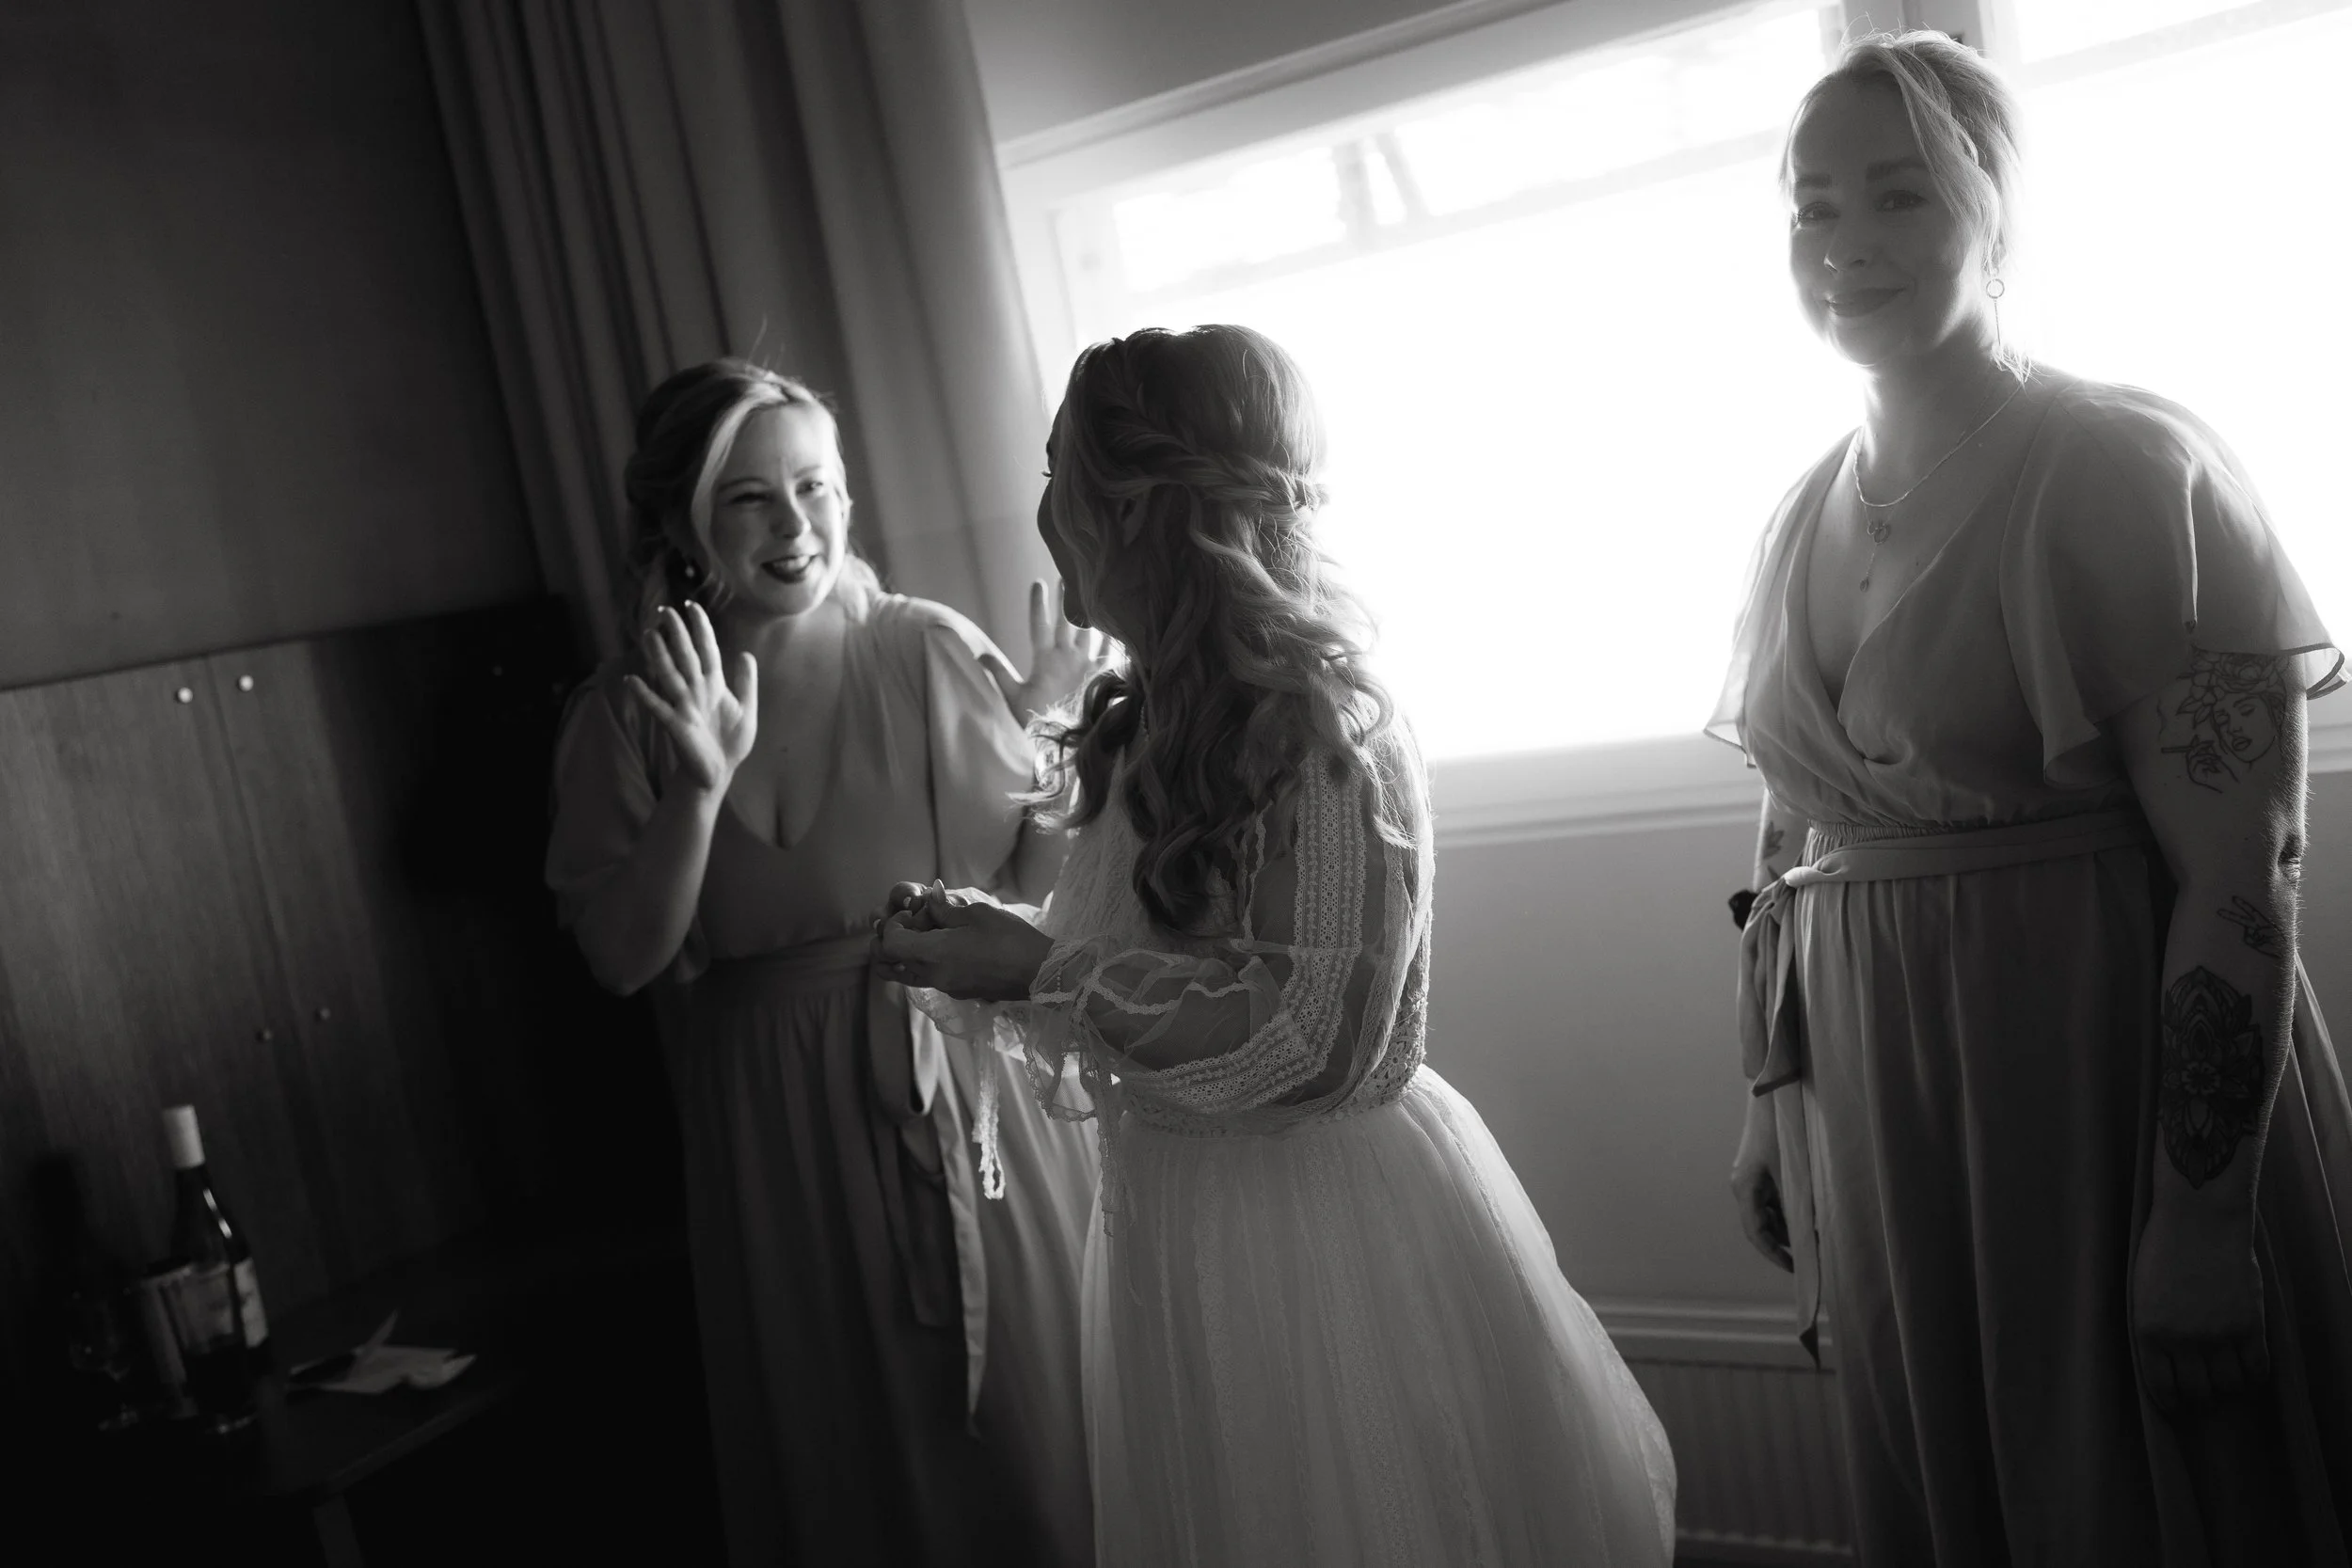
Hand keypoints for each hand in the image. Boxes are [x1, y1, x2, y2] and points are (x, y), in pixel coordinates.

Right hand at [624, 603, 757, 796]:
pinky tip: (631, 680)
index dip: (701, 628)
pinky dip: (645, 694)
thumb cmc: (730, 740)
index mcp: (714, 684)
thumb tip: (745, 653)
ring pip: (669, 675)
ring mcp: (684, 706)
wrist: (720, 770)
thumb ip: (746, 682)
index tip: (692, 605)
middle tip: (665, 611)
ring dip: (659, 655)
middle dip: (676, 634)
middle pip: (685, 656)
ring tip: (650, 634)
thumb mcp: (746, 709)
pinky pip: (658, 707)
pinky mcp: (676, 725)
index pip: (706, 650)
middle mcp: (696, 690)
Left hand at [876, 883, 1050, 1000]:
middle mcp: (933, 975)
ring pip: (909, 972)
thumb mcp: (976, 913)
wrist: (1039, 972)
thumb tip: (928, 897)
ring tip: (934, 933)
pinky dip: (928, 961)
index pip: (888, 944)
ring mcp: (945, 987)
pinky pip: (929, 977)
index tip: (915, 913)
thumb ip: (945, 907)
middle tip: (920, 921)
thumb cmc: (1010, 938)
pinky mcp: (957, 991)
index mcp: (933, 954)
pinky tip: (952, 945)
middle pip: (893, 961)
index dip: (893, 925)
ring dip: (911, 952)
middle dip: (898, 938)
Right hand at [988, 580, 1108, 724]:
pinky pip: (1110, 652)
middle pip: (1066, 621)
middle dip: (1066, 599)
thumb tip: (979, 654)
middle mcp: (1067, 656)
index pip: (1038, 623)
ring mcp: (1087, 665)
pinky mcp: (1102, 675)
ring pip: (1090, 631)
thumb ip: (998, 672)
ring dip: (1089, 615)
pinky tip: (1118, 628)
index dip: (1037, 602)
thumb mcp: (1013, 696)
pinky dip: (1113, 639)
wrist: (1066, 741)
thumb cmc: (1037, 719)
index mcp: (1044, 659)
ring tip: (1093, 599)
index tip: (1038, 583)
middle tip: (1068, 580)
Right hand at [1731, 1093, 1793, 1272]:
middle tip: (1811, 1257)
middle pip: (1761, 1225)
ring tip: (1815, 1238)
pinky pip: (1773, 1198)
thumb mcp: (1791, 1168)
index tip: (1794, 1269)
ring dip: (1789, 1226)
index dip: (1773, 1254)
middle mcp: (1744, 1185)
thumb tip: (1810, 1232)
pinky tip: (1810, 1214)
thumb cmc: (1780, 1127)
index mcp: (1745, 1187)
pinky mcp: (1761, 1169)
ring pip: (1769, 1213)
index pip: (1756, 1232)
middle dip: (1785, 1242)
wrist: (1770, 1092)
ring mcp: (1751, 1177)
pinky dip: (1789, 1210)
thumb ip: (1797, 1200)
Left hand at [2131, 1206, 2268, 1413]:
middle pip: (2198, 1391)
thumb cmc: (2163, 1250)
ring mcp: (2218, 1334)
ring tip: (2224, 1376)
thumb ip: (2153, 1329)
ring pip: (2228, 1385)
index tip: (2177, 1406)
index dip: (2171, 1402)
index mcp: (2149, 1332)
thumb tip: (2166, 1364)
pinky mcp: (2249, 1325)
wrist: (2199, 1220)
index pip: (2161, 1387)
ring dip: (2226, 1385)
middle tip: (2203, 1390)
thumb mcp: (2142, 1293)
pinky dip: (2255, 1375)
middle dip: (2199, 1396)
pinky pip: (2257, 1369)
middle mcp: (2183, 1339)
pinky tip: (2249, 1368)